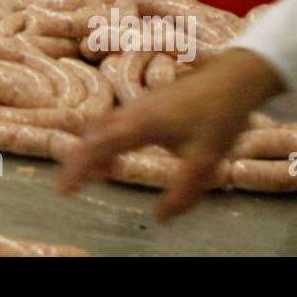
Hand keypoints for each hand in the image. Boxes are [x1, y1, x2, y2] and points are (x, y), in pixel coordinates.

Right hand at [56, 50, 283, 220]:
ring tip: (103, 174)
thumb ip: (183, 193)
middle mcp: (132, 111)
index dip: (76, 169)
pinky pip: (115, 119)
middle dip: (79, 160)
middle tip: (73, 184)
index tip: (63, 190)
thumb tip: (160, 217)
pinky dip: (108, 138)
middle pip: (92, 134)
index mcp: (139, 126)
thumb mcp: (206, 161)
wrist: (234, 78)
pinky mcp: (148, 101)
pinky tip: (125, 151)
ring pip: (102, 125)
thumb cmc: (220, 117)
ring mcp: (138, 103)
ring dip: (95, 148)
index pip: (96, 148)